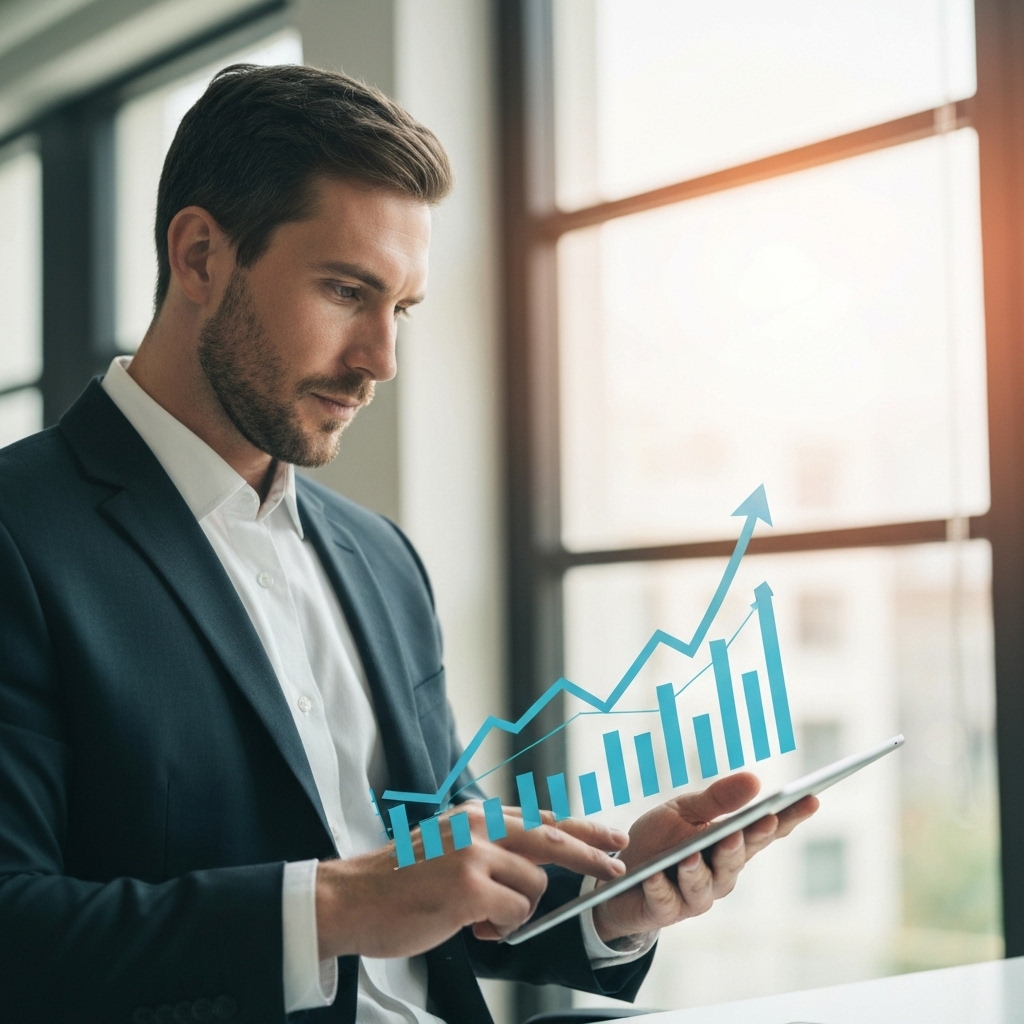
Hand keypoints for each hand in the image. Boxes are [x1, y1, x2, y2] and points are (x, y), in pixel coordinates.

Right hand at [316, 801, 628, 958]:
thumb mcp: (447, 845)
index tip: (608, 835)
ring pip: (534, 888)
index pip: (540, 817)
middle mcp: (479, 826)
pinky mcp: (468, 887)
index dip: (580, 829)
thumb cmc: (399, 881)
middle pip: (553, 837)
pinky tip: (472, 928)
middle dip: (591, 853)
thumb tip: (533, 862)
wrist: (353, 898)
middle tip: (617, 862)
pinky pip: (515, 915)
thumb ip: (488, 847)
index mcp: (475, 815)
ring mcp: (474, 854)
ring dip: (517, 912)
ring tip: (479, 919)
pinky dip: (501, 930)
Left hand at [592, 773, 817, 942]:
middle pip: (739, 858)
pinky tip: (654, 876)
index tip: (811, 798)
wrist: (617, 874)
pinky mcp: (663, 909)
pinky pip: (664, 900)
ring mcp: (693, 896)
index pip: (765, 832)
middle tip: (761, 820)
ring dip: (701, 869)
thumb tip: (756, 780)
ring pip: (704, 885)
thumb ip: (717, 800)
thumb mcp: (684, 811)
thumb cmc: (659, 841)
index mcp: (729, 846)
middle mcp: (719, 875)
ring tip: (694, 853)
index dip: (790, 817)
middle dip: (749, 840)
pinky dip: (660, 888)